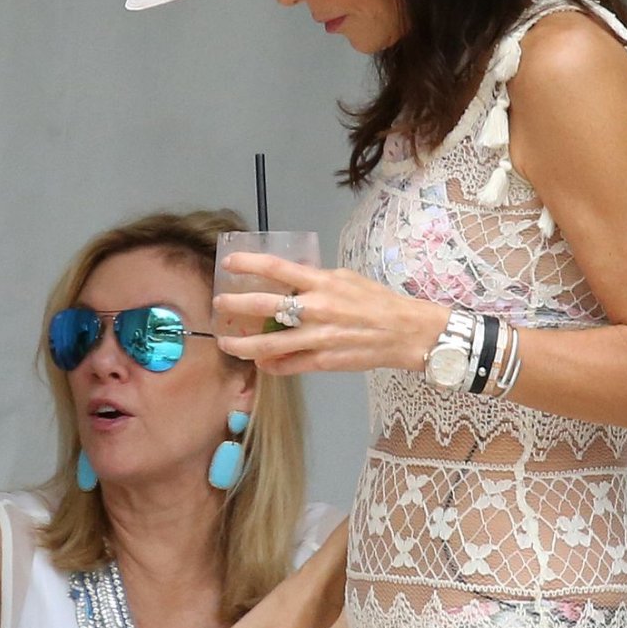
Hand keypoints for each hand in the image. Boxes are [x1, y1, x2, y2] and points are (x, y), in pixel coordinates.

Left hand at [214, 253, 447, 376]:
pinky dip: (270, 365)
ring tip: (227, 343)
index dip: (249, 264)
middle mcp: (316, 309)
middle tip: (219, 305)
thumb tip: (288, 279)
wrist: (406, 333)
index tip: (229, 262)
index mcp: (321, 284)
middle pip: (264, 307)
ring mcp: (318, 338)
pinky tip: (260, 362)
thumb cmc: (377, 302)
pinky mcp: (323, 362)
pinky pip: (288, 365)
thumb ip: (315, 279)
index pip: (277, 268)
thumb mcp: (346, 279)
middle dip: (235, 305)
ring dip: (242, 345)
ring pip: (269, 344)